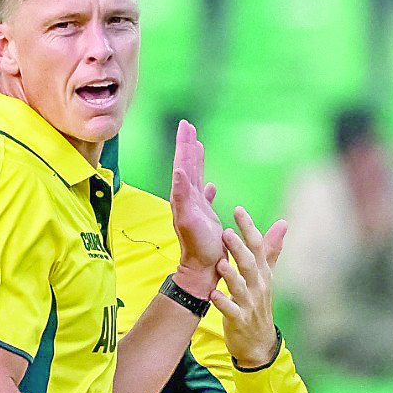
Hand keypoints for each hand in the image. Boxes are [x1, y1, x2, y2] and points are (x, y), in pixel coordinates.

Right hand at [168, 120, 223, 296]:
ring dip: (183, 156)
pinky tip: (180, 171)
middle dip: (185, 145)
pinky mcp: (186, 219)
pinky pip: (181, 199)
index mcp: (195, 199)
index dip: (192, 150)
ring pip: (183, 177)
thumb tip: (211, 186)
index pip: (193, 169)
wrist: (204, 268)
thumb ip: (208, 201)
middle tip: (186, 124)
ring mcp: (185, 209)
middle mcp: (187, 201)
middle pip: (185, 167)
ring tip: (184, 136)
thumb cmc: (208, 247)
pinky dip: (180, 185)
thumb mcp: (212, 218)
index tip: (191, 132)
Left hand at [211, 206, 286, 367]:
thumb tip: (283, 223)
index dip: (248, 228)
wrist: (258, 342)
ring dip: (231, 275)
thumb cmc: (258, 304)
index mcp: (263, 273)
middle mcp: (258, 286)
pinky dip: (222, 303)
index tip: (238, 209)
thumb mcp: (267, 276)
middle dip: (239, 248)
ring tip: (220, 263)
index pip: (258, 246)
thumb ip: (270, 250)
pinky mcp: (239, 320)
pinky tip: (213, 295)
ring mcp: (250, 304)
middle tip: (225, 232)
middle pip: (250, 264)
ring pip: (240, 287)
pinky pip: (231, 310)